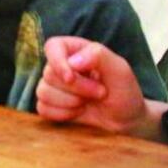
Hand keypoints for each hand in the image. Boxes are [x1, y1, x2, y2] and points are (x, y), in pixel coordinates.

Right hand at [37, 37, 152, 136]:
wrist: (125, 121)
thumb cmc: (124, 91)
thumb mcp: (120, 70)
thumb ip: (98, 56)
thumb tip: (73, 62)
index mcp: (75, 50)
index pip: (52, 47)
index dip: (57, 62)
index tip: (70, 78)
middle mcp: (61, 65)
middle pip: (49, 74)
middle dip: (77, 89)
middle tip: (100, 93)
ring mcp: (54, 86)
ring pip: (43, 92)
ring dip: (70, 103)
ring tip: (88, 103)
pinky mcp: (51, 105)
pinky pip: (42, 108)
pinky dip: (61, 114)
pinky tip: (77, 113)